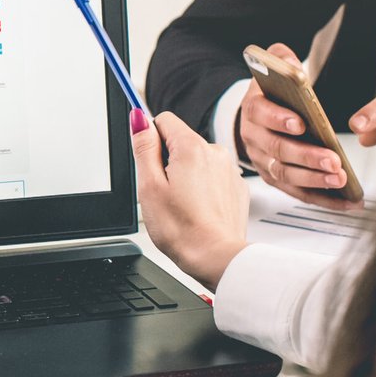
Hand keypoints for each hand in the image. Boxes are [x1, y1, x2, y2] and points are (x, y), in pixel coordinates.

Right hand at [132, 108, 249, 289]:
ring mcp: (229, 170)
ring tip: (180, 203)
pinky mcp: (237, 187)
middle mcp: (215, 152)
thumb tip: (139, 118)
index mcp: (191, 148)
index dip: (149, 140)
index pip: (163, 120)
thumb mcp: (149, 185)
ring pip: (195, 160)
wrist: (216, 257)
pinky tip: (197, 209)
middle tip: (162, 190)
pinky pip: (212, 176)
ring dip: (184, 174)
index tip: (147, 160)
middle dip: (166, 159)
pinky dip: (202, 187)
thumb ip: (144, 147)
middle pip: (180, 140)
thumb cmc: (181, 228)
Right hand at [236, 42, 349, 207]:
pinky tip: (345, 200)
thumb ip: (280, 60)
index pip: (261, 113)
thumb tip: (291, 65)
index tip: (301, 123)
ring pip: (285, 174)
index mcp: (253, 109)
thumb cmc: (272, 94)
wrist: (258, 116)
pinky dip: (321, 199)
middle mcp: (254, 137)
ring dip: (314, 180)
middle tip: (333, 160)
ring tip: (340, 179)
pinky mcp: (276, 178)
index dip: (279, 119)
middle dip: (307, 156)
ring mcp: (263, 160)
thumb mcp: (273, 69)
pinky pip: (297, 192)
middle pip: (277, 149)